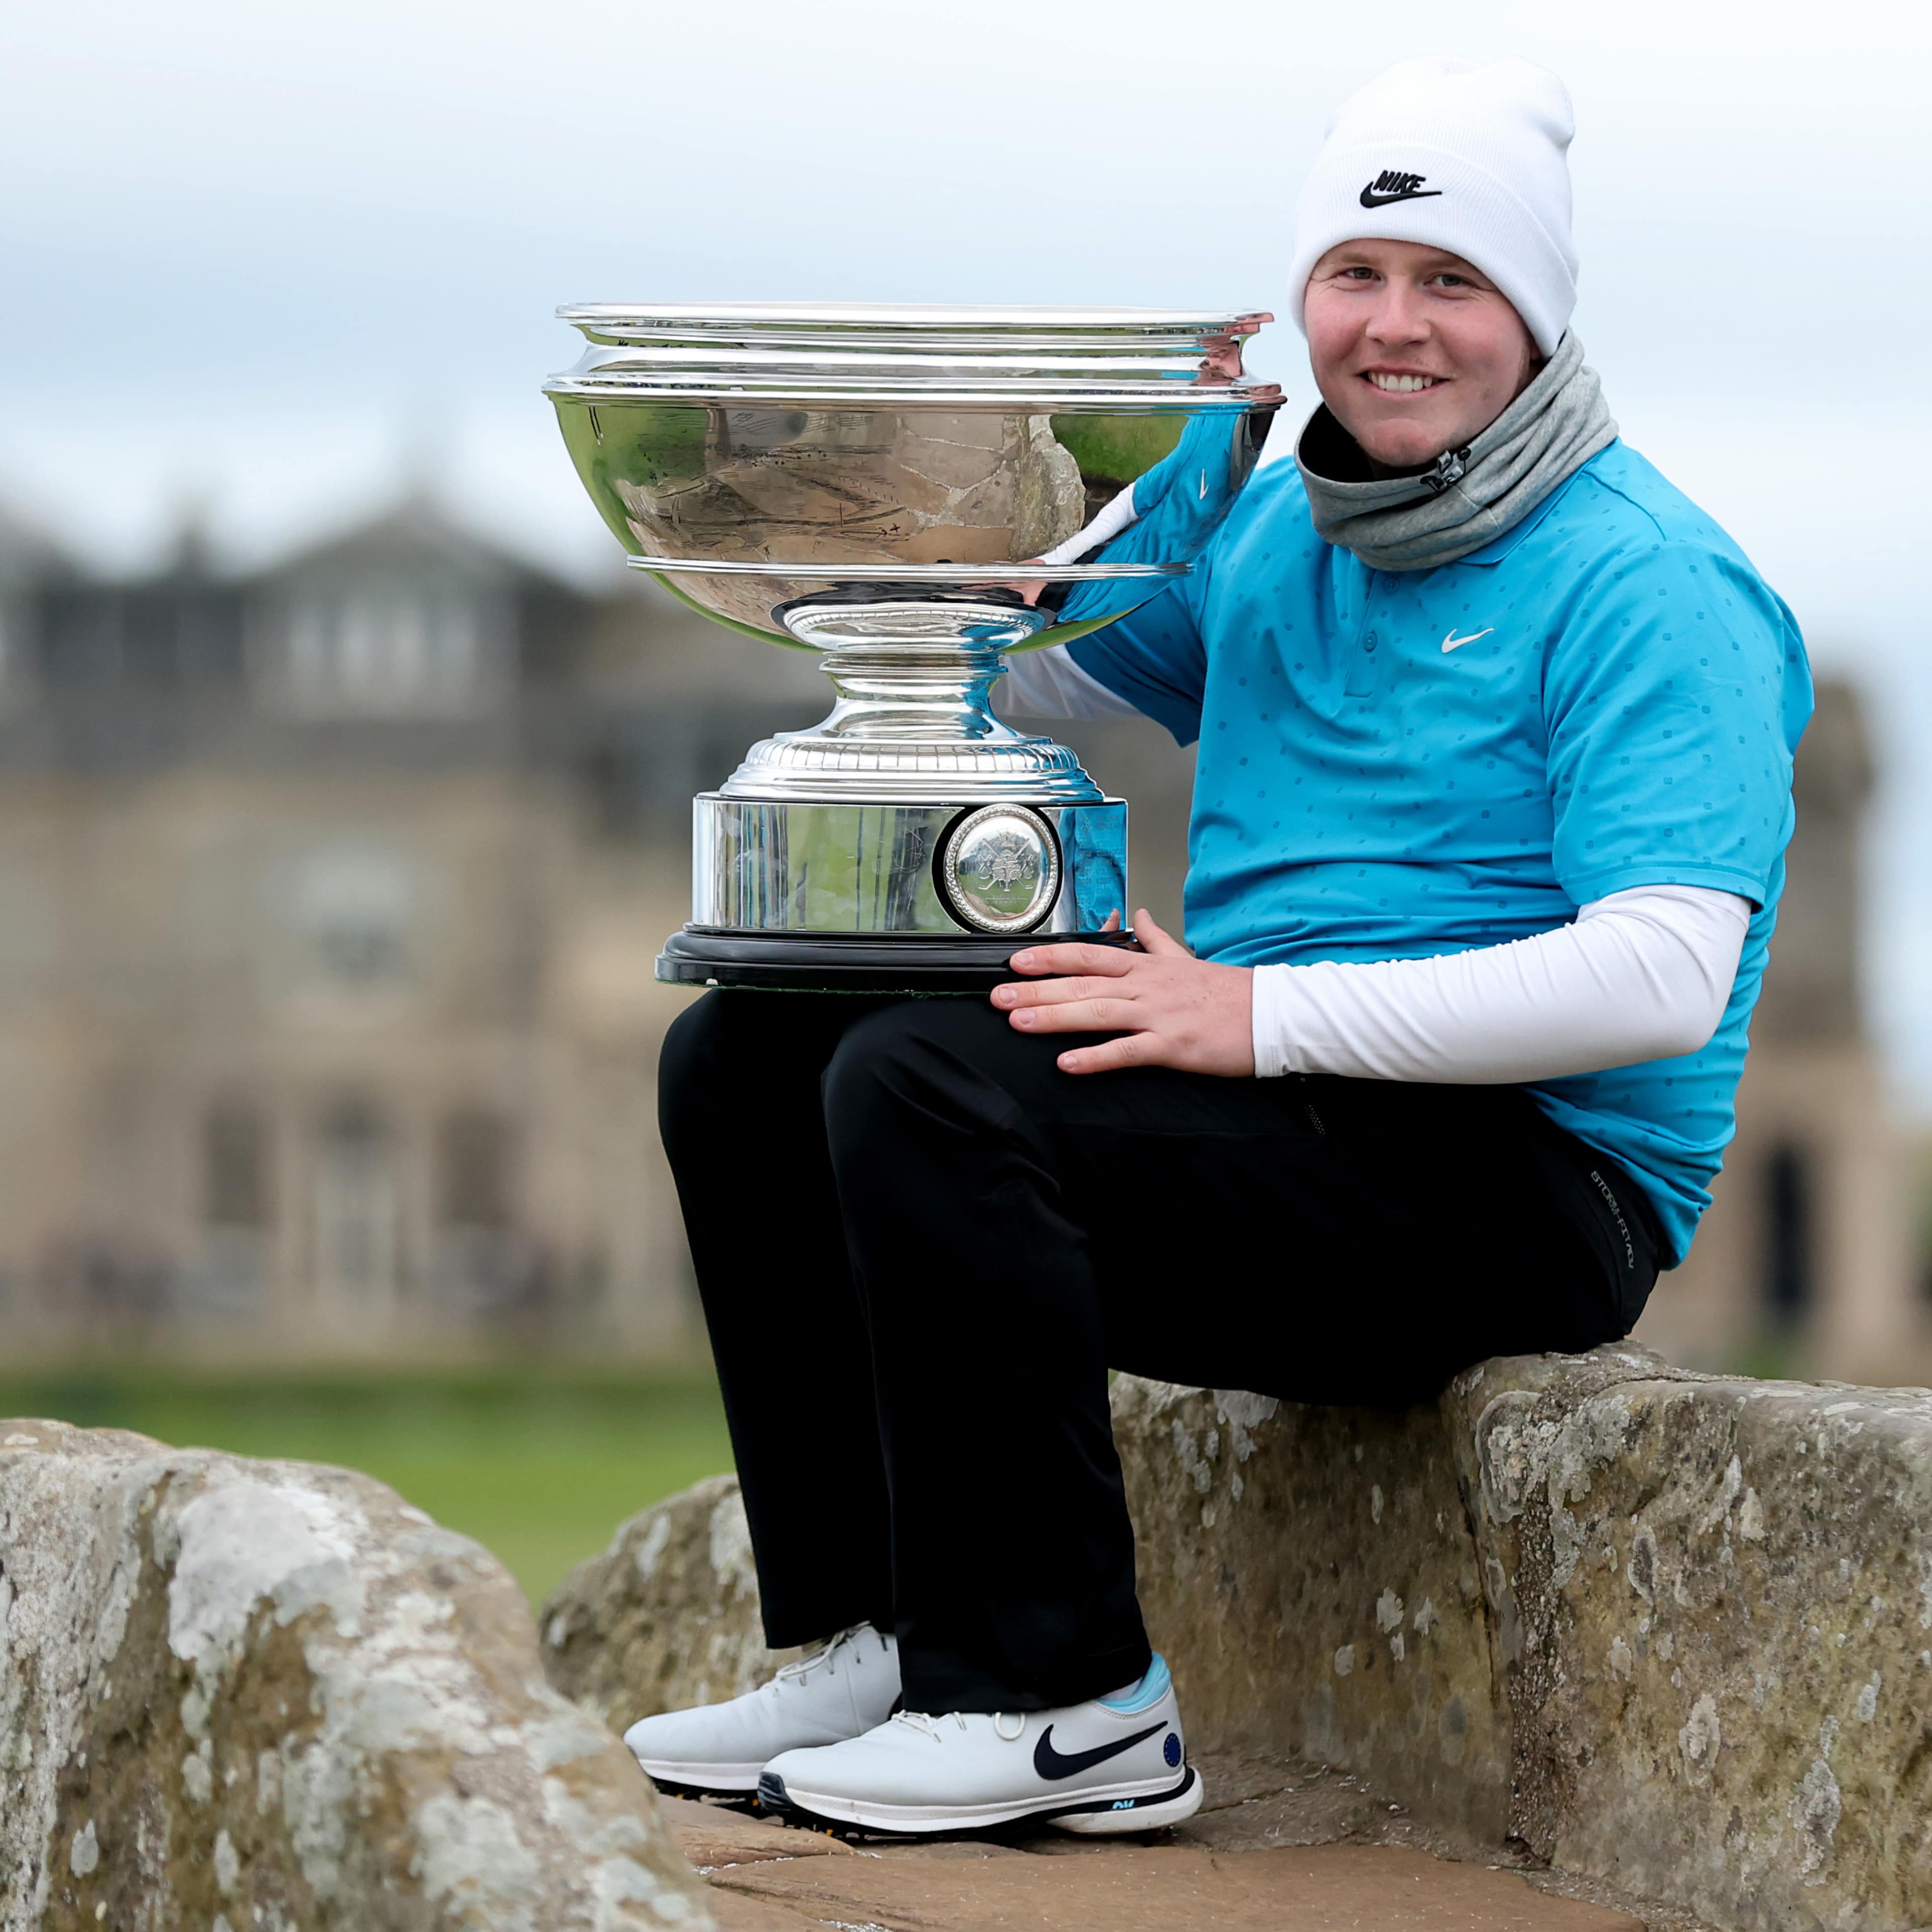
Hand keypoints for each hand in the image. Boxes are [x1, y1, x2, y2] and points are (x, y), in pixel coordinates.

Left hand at [991, 909, 1254, 1075]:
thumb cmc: (1228, 992)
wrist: (1271, 1014)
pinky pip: (1127, 1051)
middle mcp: (1146, 986)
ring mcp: (1158, 1015)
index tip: (1015, 963)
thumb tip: (1138, 915)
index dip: (1049, 958)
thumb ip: (1155, 939)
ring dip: (1054, 1017)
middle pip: (1082, 982)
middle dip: (1036, 990)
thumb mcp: (1186, 957)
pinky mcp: (1172, 1045)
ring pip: (1096, 1012)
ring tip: (1018, 1022)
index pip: (1088, 955)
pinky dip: (1095, 1057)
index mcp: (1147, 966)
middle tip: (998, 997)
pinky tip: (1067, 1063)